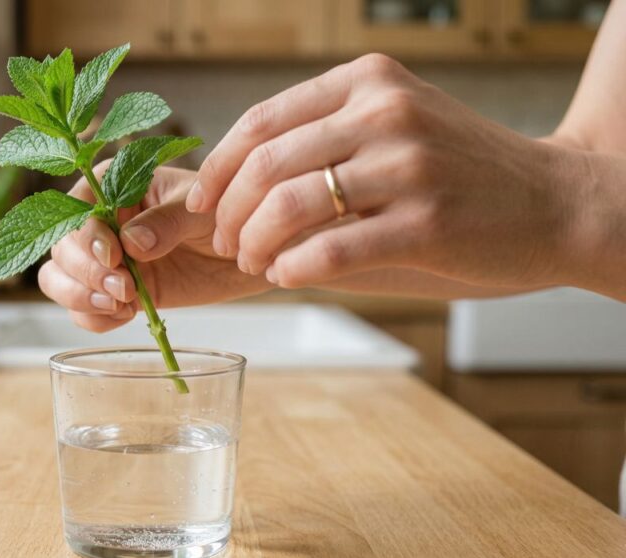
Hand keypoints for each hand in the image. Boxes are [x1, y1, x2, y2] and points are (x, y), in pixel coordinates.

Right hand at [39, 165, 270, 331]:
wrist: (245, 255)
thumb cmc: (225, 216)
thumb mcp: (201, 210)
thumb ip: (167, 221)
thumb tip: (131, 243)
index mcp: (115, 183)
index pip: (79, 208)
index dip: (88, 236)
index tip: (115, 257)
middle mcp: (99, 220)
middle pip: (61, 247)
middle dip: (86, 273)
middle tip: (123, 290)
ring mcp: (103, 259)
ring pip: (57, 277)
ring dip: (79, 296)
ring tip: (119, 305)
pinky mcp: (114, 291)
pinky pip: (80, 309)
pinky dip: (92, 318)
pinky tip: (123, 316)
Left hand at [188, 53, 582, 291]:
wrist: (553, 201)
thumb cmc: (457, 171)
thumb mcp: (392, 126)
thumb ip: (322, 138)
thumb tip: (228, 182)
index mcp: (367, 82)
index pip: (261, 122)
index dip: (218, 169)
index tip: (203, 205)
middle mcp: (385, 112)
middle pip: (266, 165)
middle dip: (228, 213)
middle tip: (225, 244)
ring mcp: (409, 165)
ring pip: (289, 206)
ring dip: (254, 243)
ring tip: (254, 262)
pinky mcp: (428, 222)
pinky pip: (330, 249)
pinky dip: (292, 267)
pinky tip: (286, 274)